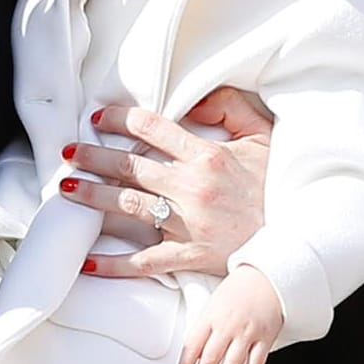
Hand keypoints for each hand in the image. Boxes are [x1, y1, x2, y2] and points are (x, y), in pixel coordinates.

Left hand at [60, 88, 272, 276]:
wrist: (298, 235)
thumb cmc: (278, 184)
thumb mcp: (264, 135)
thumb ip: (231, 107)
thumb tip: (196, 100)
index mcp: (207, 155)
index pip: (152, 129)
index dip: (120, 120)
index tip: (99, 119)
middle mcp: (191, 187)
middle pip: (129, 167)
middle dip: (93, 157)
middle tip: (69, 152)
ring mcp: (187, 223)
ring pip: (127, 206)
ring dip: (92, 197)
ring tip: (66, 190)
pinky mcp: (189, 255)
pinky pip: (143, 260)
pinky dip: (113, 264)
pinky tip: (87, 260)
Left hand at [177, 264, 282, 363]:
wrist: (267, 276)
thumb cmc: (239, 289)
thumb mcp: (214, 302)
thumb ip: (204, 325)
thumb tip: (194, 350)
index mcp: (212, 315)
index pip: (192, 346)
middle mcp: (228, 325)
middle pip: (210, 360)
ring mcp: (248, 332)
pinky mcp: (265, 338)